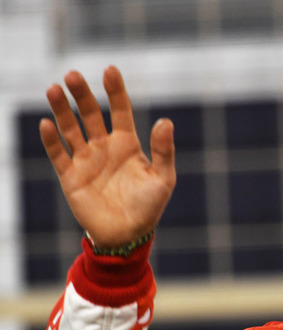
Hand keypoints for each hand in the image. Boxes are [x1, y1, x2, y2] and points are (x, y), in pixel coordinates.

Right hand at [39, 66, 175, 247]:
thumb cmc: (149, 207)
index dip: (115, 91)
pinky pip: (58, 154)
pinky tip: (46, 123)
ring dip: (61, 110)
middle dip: (82, 95)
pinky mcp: (71, 177)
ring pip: (70, 128)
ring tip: (53, 89)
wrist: (128, 236)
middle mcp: (104, 148)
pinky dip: (51, 140)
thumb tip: (166, 121)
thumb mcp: (163, 179)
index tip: (110, 70)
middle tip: (72, 75)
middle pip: (90, 114)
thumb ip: (164, 151)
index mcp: (127, 144)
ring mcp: (86, 161)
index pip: (119, 111)